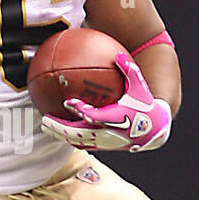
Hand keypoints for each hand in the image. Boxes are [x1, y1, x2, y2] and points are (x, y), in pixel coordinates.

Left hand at [41, 51, 171, 152]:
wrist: (153, 130)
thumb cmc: (145, 105)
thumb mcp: (139, 86)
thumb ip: (128, 69)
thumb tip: (117, 53)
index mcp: (116, 117)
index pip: (95, 116)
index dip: (80, 110)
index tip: (67, 102)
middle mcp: (109, 133)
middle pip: (80, 133)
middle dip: (61, 128)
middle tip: (45, 119)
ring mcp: (105, 142)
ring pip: (78, 141)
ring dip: (60, 135)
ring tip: (45, 126)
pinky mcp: (104, 146)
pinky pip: (83, 143)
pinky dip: (69, 138)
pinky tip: (57, 131)